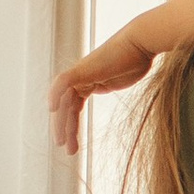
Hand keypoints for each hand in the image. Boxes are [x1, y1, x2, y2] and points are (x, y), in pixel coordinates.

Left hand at [49, 28, 155, 153]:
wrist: (141, 43)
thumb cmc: (139, 60)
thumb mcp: (125, 80)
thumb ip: (116, 88)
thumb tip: (129, 101)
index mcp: (90, 82)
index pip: (74, 107)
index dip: (72, 126)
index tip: (74, 145)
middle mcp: (83, 79)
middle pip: (67, 107)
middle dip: (65, 129)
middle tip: (67, 150)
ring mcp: (81, 74)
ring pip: (63, 101)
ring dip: (62, 123)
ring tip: (64, 143)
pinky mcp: (82, 69)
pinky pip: (62, 83)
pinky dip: (54, 95)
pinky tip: (52, 109)